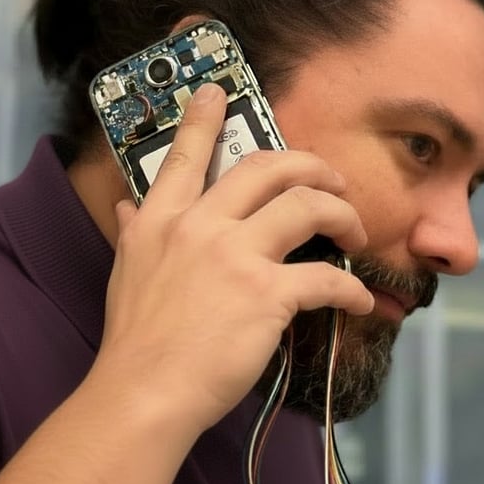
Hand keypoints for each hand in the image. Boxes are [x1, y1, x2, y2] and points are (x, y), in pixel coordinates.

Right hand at [95, 84, 373, 434]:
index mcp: (161, 220)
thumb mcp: (125, 275)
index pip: (184, 155)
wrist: (145, 392)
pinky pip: (325, 278)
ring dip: (341, 214)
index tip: (217, 91)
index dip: (204, 118)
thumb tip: (125, 206)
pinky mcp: (266, 295)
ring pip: (306, 206)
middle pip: (266, 168)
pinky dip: (351, 290)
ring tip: (354, 232)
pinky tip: (359, 302)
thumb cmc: (135, 340)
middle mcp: (199, 226)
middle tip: (330, 179)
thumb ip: (131, 232)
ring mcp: (235, 256)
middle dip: (310, 165)